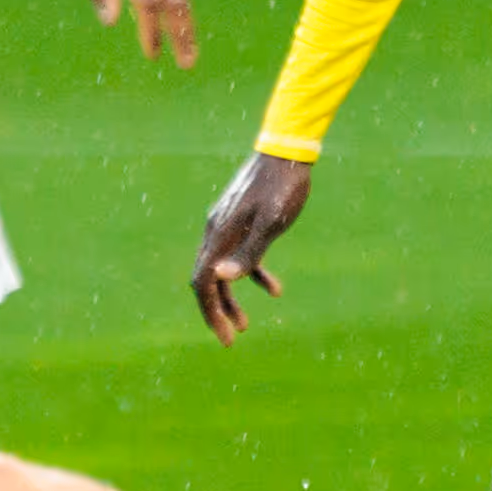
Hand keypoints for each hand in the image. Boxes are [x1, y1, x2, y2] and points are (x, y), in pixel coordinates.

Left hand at [64, 0, 195, 67]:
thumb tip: (112, 23)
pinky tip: (181, 25)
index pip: (149, 3)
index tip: (151, 54)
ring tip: (189, 52)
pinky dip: (182, 6)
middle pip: (175, 1)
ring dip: (186, 23)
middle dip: (182, 34)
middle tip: (186, 64)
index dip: (152, 31)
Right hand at [190, 152, 313, 343]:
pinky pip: (237, 255)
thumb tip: (221, 279)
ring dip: (231, 298)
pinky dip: (251, 274)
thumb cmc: (283, 187)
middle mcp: (216, 231)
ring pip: (221, 270)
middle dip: (217, 312)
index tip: (225, 336)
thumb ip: (248, 253)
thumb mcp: (272, 223)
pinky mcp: (239, 221)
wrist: (287, 152)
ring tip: (246, 324)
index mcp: (220, 234)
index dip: (211, 312)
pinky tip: (274, 290)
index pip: (204, 282)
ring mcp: (226, 225)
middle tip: (232, 338)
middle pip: (207, 280)